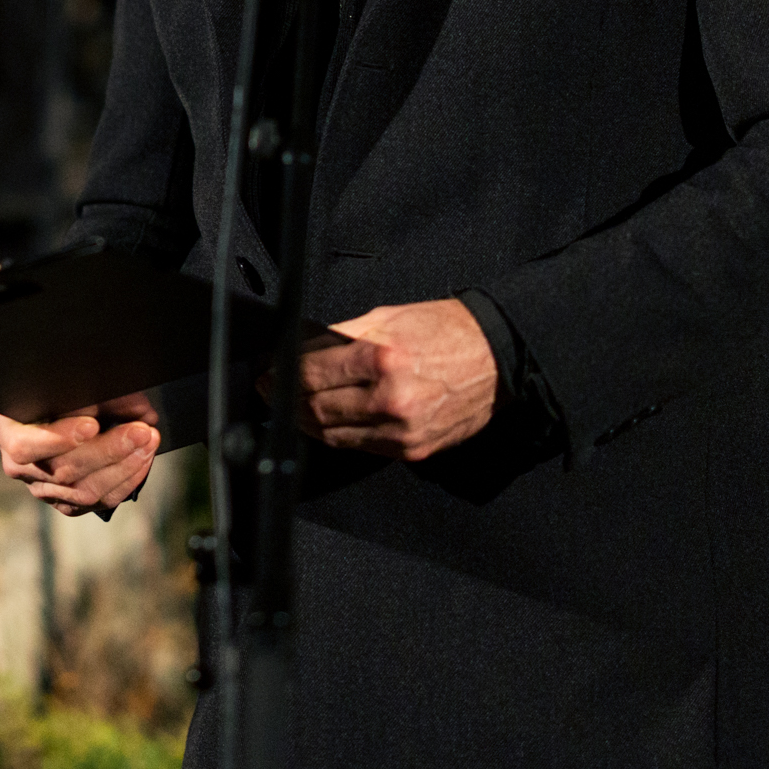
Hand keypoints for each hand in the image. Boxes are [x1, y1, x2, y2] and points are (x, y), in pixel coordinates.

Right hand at [0, 404, 158, 517]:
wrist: (53, 408)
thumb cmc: (55, 391)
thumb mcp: (64, 385)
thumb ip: (95, 393)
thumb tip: (139, 410)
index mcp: (4, 430)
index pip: (24, 445)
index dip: (58, 439)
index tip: (91, 425)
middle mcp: (17, 465)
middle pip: (61, 469)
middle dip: (107, 450)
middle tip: (140, 431)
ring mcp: (41, 487)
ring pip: (83, 491)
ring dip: (123, 466)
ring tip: (148, 441)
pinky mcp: (66, 501)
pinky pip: (98, 501)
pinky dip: (125, 480)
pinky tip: (143, 459)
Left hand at [290, 297, 498, 460]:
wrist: (498, 360)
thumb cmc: (447, 332)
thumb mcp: (390, 318)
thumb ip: (342, 336)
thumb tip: (300, 348)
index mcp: (384, 358)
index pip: (312, 373)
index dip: (283, 374)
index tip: (269, 371)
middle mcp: (392, 399)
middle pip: (317, 408)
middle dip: (287, 400)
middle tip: (271, 390)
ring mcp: (402, 430)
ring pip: (333, 434)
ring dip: (306, 422)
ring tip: (292, 407)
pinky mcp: (412, 450)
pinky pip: (359, 447)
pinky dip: (337, 435)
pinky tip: (325, 422)